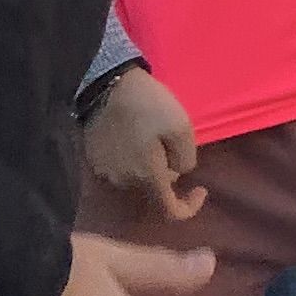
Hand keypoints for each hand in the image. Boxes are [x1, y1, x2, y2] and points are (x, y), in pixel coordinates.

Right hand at [81, 67, 205, 221]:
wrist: (103, 83)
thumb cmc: (146, 105)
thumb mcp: (181, 127)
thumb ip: (186, 158)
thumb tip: (179, 173)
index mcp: (147, 177)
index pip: (170, 212)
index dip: (189, 207)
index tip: (201, 189)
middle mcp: (123, 182)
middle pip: (154, 190)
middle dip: (169, 175)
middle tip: (175, 147)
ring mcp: (105, 171)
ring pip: (137, 178)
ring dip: (149, 166)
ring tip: (155, 138)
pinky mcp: (94, 157)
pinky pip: (121, 167)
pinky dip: (132, 158)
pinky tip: (135, 135)